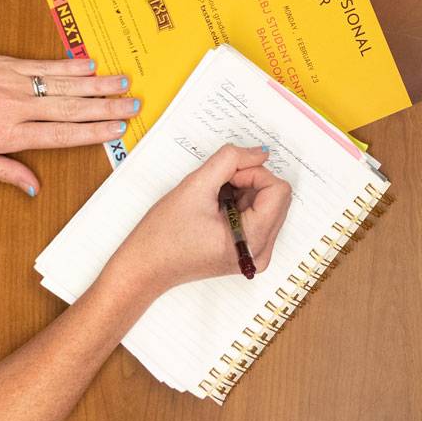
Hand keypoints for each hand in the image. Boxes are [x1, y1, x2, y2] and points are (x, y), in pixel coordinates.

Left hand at [0, 43, 137, 194]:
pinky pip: (45, 64)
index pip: (59, 135)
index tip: (117, 129)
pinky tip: (91, 64)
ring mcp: (12, 82)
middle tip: (134, 105)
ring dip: (97, 84)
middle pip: (70, 108)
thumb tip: (32, 187)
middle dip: (106, 107)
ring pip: (64, 84)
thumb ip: (1, 171)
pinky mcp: (6, 64)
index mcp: (4, 135)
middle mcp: (14, 107)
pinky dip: (70, 64)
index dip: (92, 132)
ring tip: (124, 83)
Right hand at [107, 145, 291, 297]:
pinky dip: (242, 203)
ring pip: (269, 203)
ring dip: (245, 191)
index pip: (278, 190)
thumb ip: (231, 160)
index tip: (226, 178)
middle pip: (277, 196)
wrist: (143, 269)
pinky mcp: (248, 251)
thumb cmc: (162, 236)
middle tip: (218, 186)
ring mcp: (256, 253)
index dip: (253, 174)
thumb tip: (261, 152)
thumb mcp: (195, 186)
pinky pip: (259, 215)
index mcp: (253, 241)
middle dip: (250, 182)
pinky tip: (217, 209)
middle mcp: (261, 252)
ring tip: (214, 201)